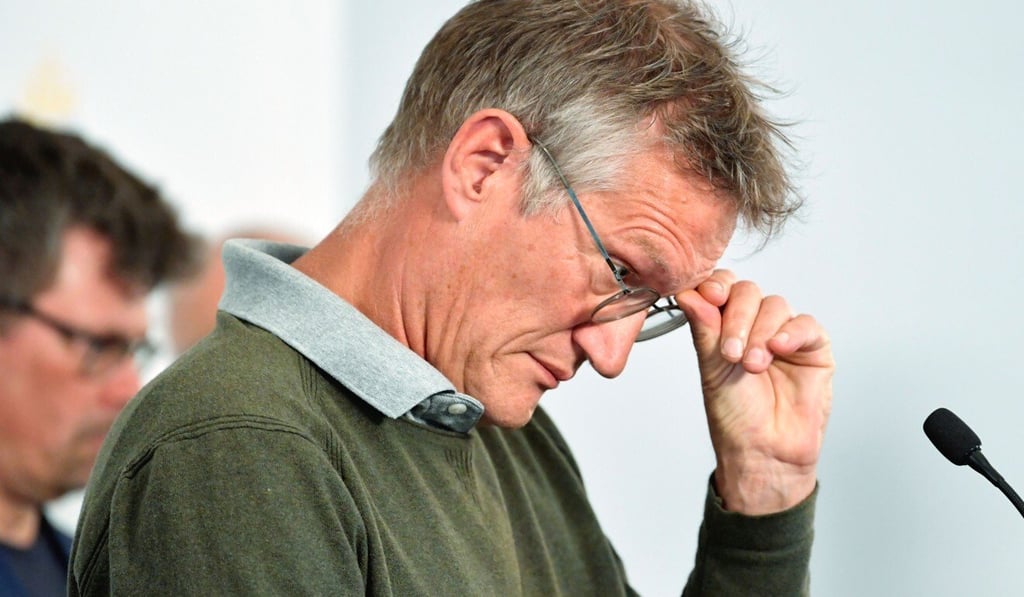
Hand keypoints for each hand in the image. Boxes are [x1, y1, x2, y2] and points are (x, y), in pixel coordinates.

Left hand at [676, 269, 833, 514]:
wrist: (762, 450)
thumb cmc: (735, 415)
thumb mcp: (711, 367)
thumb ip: (704, 328)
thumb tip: (687, 293)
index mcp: (725, 325)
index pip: (722, 287)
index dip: (716, 286)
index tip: (710, 297)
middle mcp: (755, 324)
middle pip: (748, 292)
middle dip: (738, 317)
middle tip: (731, 352)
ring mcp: (784, 334)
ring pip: (775, 305)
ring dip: (761, 332)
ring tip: (753, 365)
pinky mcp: (814, 348)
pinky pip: (806, 325)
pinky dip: (791, 333)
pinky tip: (779, 350)